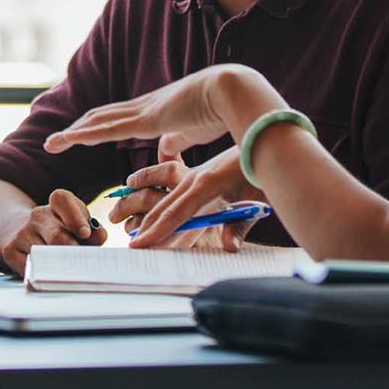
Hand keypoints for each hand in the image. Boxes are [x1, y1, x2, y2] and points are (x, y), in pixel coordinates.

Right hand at [0, 188, 104, 273]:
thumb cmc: (60, 231)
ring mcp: (22, 233)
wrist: (22, 232)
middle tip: (80, 262)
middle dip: (72, 252)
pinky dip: (43, 273)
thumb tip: (100, 235)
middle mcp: (37, 215)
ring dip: (59, 266)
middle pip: (57, 235)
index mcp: (56, 204)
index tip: (85, 233)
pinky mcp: (10, 250)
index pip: (62, 200)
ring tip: (66, 268)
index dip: (75, 217)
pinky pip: (31, 268)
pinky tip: (48, 271)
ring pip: (44, 255)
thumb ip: (93, 231)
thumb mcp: (78, 226)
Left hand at [43, 65, 274, 159]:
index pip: (119, 118)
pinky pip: (108, 129)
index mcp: (156, 110)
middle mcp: (144, 107)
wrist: (234, 92)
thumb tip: (164, 151)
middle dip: (78, 129)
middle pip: (101, 117)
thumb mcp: (193, 131)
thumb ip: (177, 140)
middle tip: (56, 140)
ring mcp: (143, 111)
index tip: (80, 134)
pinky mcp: (146, 119)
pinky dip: (85, 135)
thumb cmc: (222, 111)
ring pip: (98, 122)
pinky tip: (68, 139)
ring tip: (52, 143)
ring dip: (73, 133)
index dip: (98, 126)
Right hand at [126, 146, 263, 249]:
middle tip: (129, 244)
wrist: (265, 141)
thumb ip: (240, 226)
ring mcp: (195, 174)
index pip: (176, 212)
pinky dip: (158, 200)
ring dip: (145, 211)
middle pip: (164, 206)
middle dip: (144, 226)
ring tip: (123, 222)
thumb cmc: (262, 173)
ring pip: (165, 196)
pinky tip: (145, 204)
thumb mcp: (256, 200)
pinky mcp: (198, 173)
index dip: (157, 230)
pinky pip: (172, 188)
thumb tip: (229, 247)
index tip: (138, 244)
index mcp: (207, 184)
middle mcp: (195, 177)